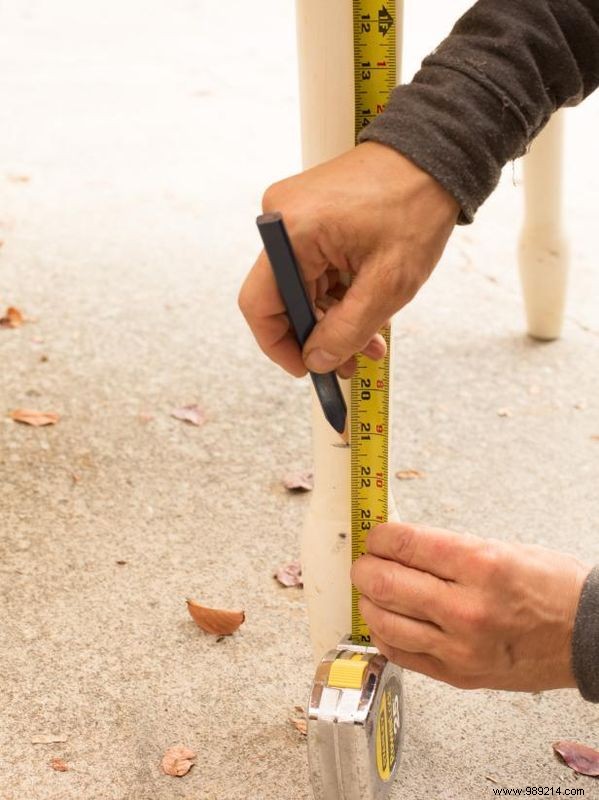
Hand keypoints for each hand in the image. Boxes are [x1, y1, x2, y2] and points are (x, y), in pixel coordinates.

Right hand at [239, 142, 458, 377]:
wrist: (436, 153)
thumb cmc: (416, 206)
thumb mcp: (387, 284)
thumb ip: (346, 331)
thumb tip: (317, 360)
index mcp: (292, 231)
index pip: (259, 305)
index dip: (279, 345)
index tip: (307, 368)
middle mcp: (282, 219)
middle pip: (283, 299)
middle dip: (316, 335)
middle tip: (349, 361)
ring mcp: (294, 214)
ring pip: (301, 287)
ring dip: (332, 317)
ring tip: (370, 340)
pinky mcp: (309, 214)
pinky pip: (312, 267)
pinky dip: (335, 293)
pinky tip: (365, 309)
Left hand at [350, 522, 590, 690]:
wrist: (589, 637)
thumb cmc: (551, 588)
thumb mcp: (501, 548)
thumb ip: (446, 548)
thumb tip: (398, 543)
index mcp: (480, 565)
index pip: (404, 544)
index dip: (379, 536)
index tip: (375, 535)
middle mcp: (467, 608)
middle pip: (385, 583)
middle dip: (365, 567)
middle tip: (365, 562)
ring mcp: (460, 647)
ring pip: (385, 622)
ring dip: (368, 601)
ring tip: (373, 590)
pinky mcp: (458, 675)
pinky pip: (400, 654)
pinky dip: (384, 633)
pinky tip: (386, 620)